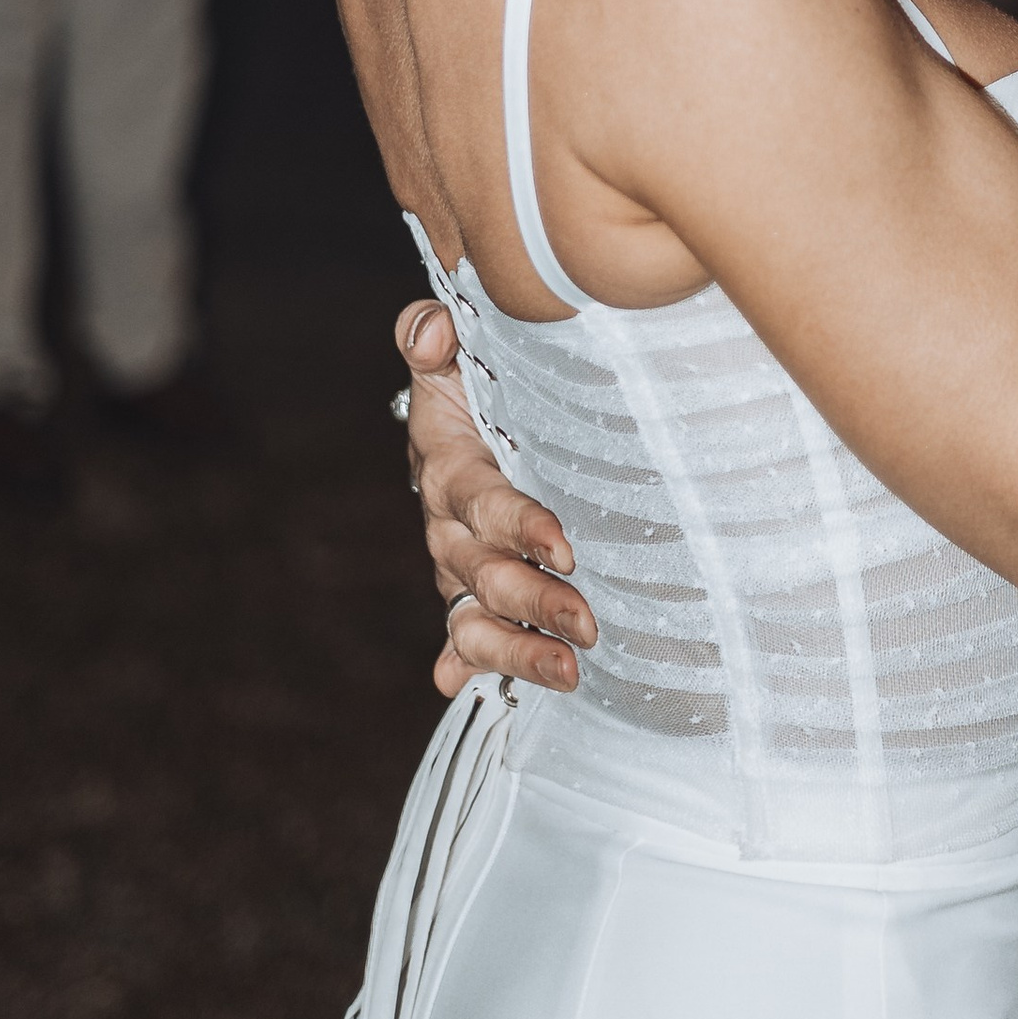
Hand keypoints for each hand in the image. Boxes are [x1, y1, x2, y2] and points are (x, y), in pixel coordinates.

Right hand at [398, 297, 597, 699]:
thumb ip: (436, 334)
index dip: (520, 526)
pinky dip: (467, 664)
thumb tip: (431, 330)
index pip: (483, 501)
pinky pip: (463, 637)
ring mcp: (458, 566)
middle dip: (535, 602)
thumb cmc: (478, 379)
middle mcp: (449, 525)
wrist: (466, 411)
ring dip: (517, 650)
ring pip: (476, 618)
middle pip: (484, 572)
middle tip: (587, 625)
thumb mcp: (459, 348)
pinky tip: (466, 688)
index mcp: (451, 466)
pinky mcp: (470, 593)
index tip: (564, 546)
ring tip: (568, 672)